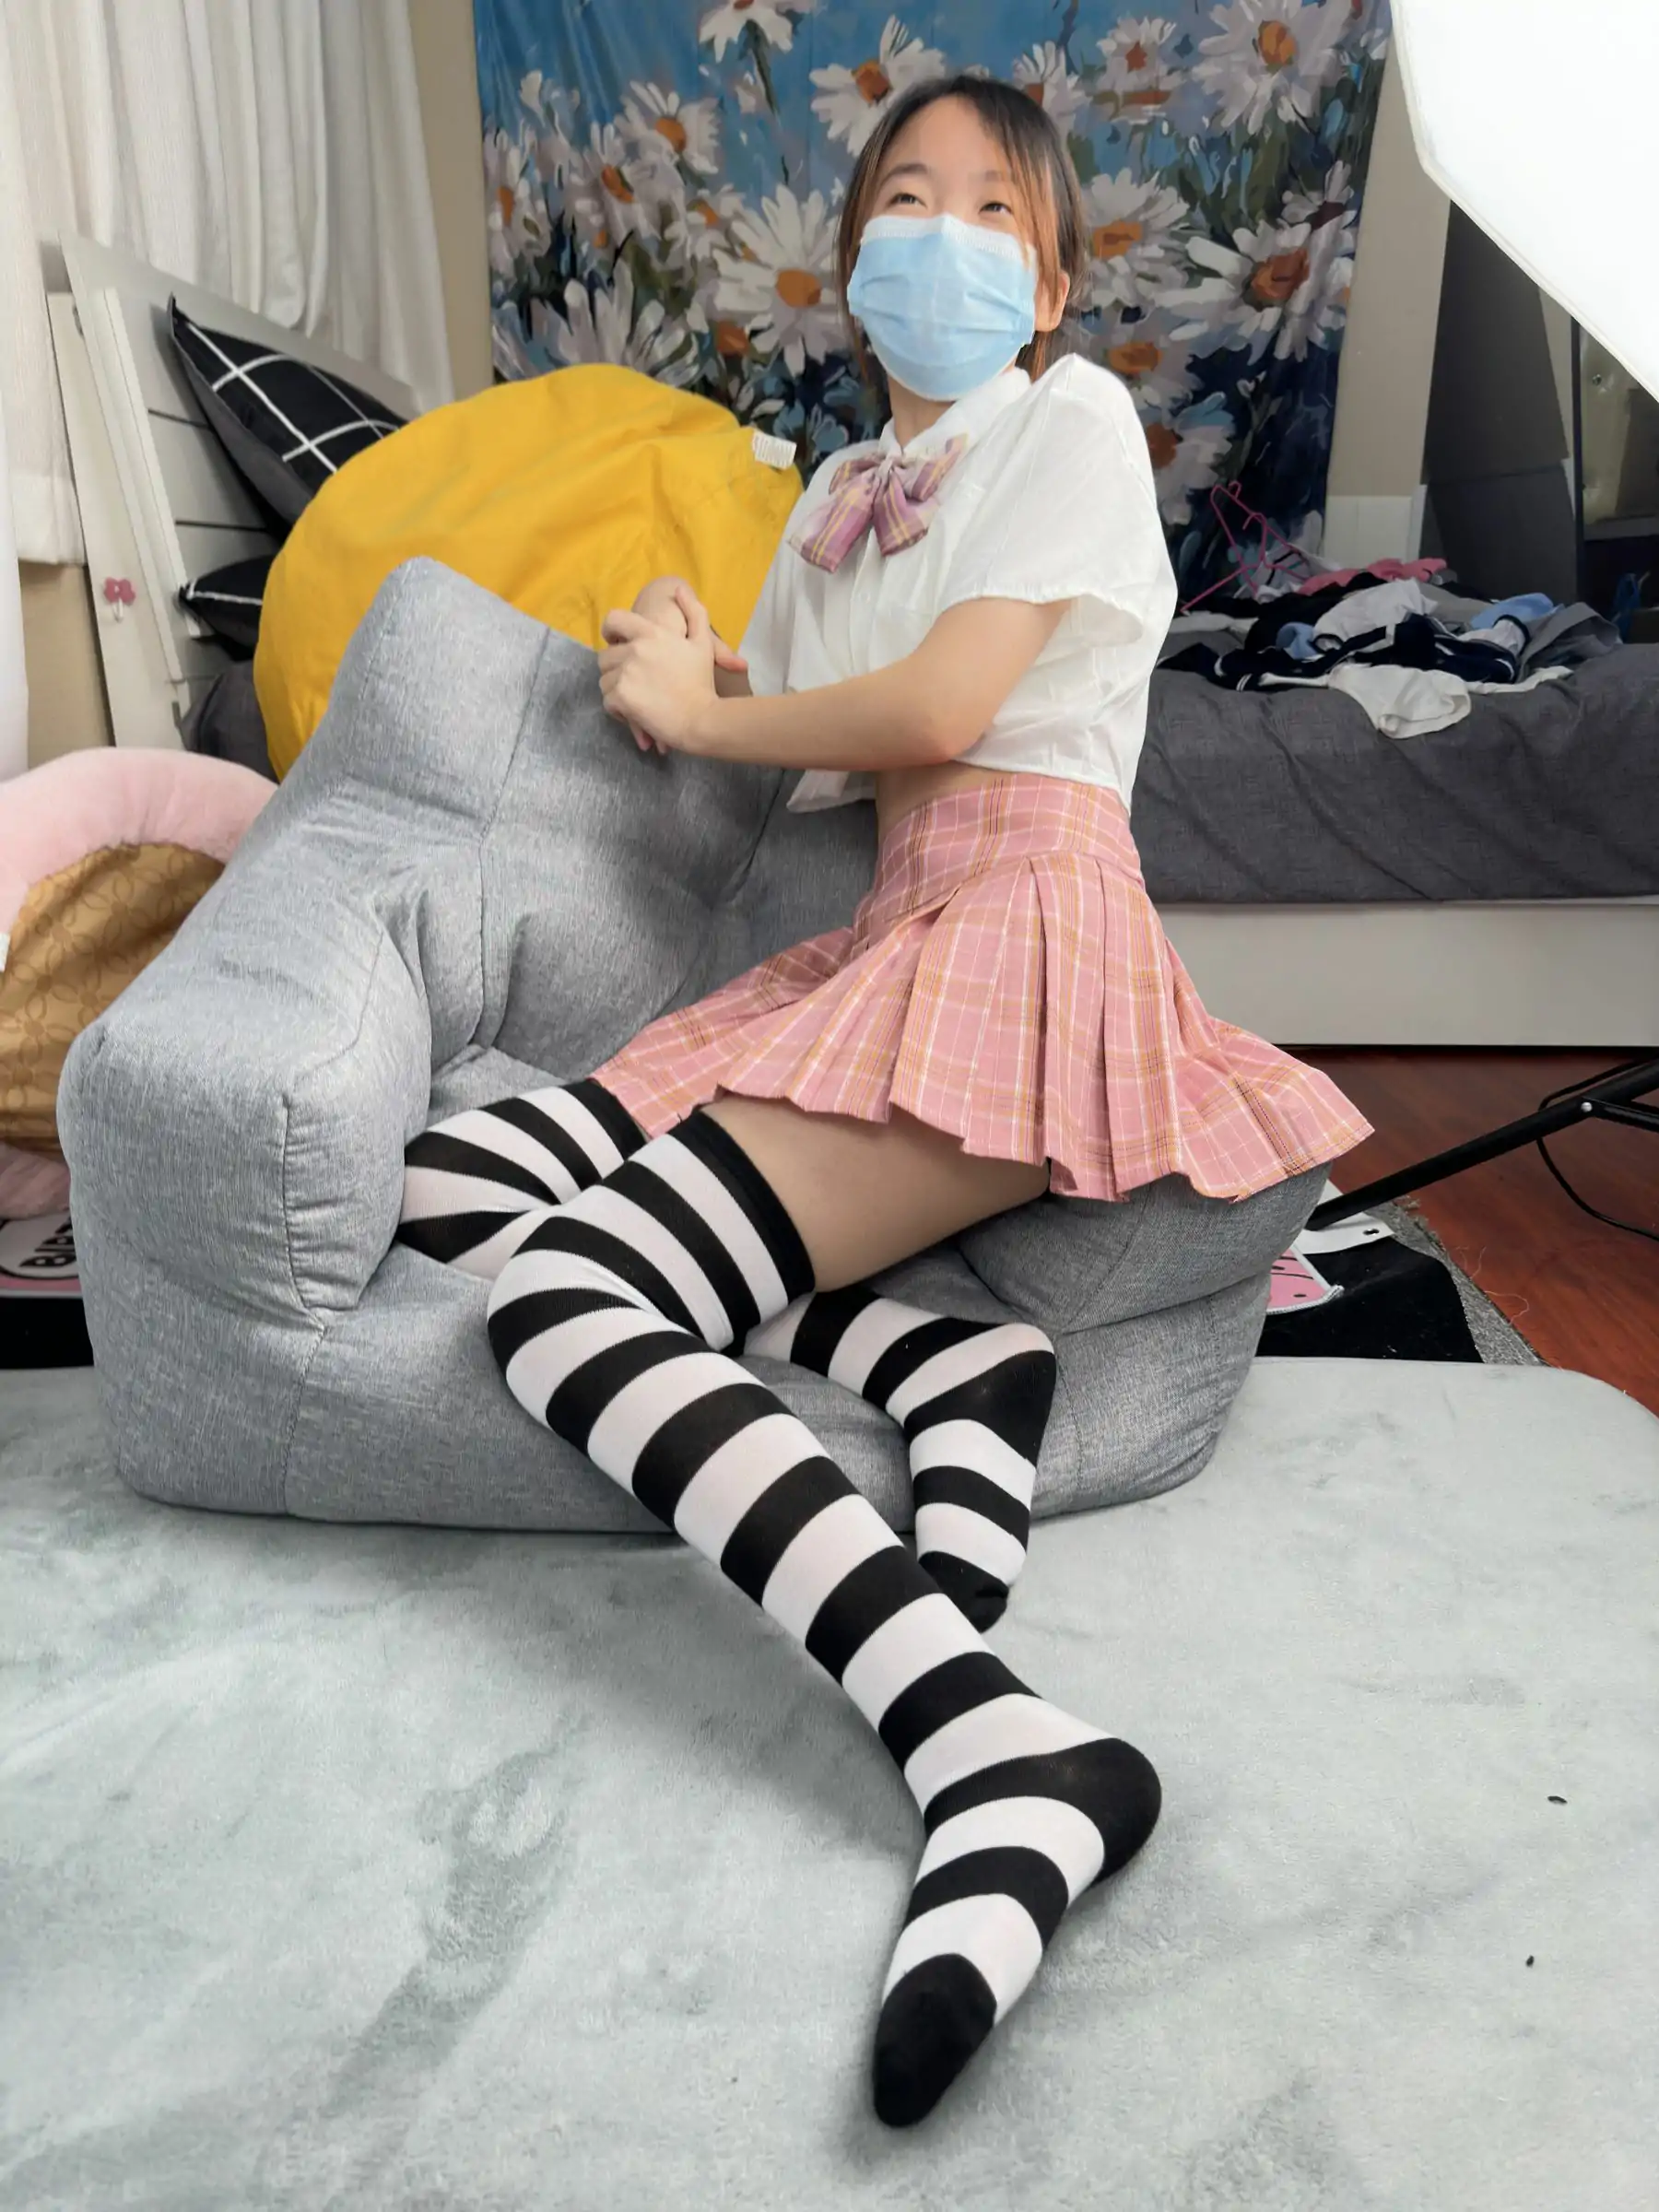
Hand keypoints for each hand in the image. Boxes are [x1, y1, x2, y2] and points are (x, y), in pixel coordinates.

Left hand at [599, 586, 727, 755]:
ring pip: (605, 681)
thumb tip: (680, 590)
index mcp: (652, 633)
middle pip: (605, 656)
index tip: (616, 642)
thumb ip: (693, 613)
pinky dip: (618, 710)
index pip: (614, 620)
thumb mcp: (703, 643)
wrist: (702, 719)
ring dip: (616, 690)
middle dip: (615, 669)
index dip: (610, 631)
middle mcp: (635, 649)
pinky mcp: (621, 697)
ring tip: (637, 699)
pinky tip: (635, 713)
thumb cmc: (702, 683)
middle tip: (634, 683)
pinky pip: (607, 701)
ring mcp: (626, 673)